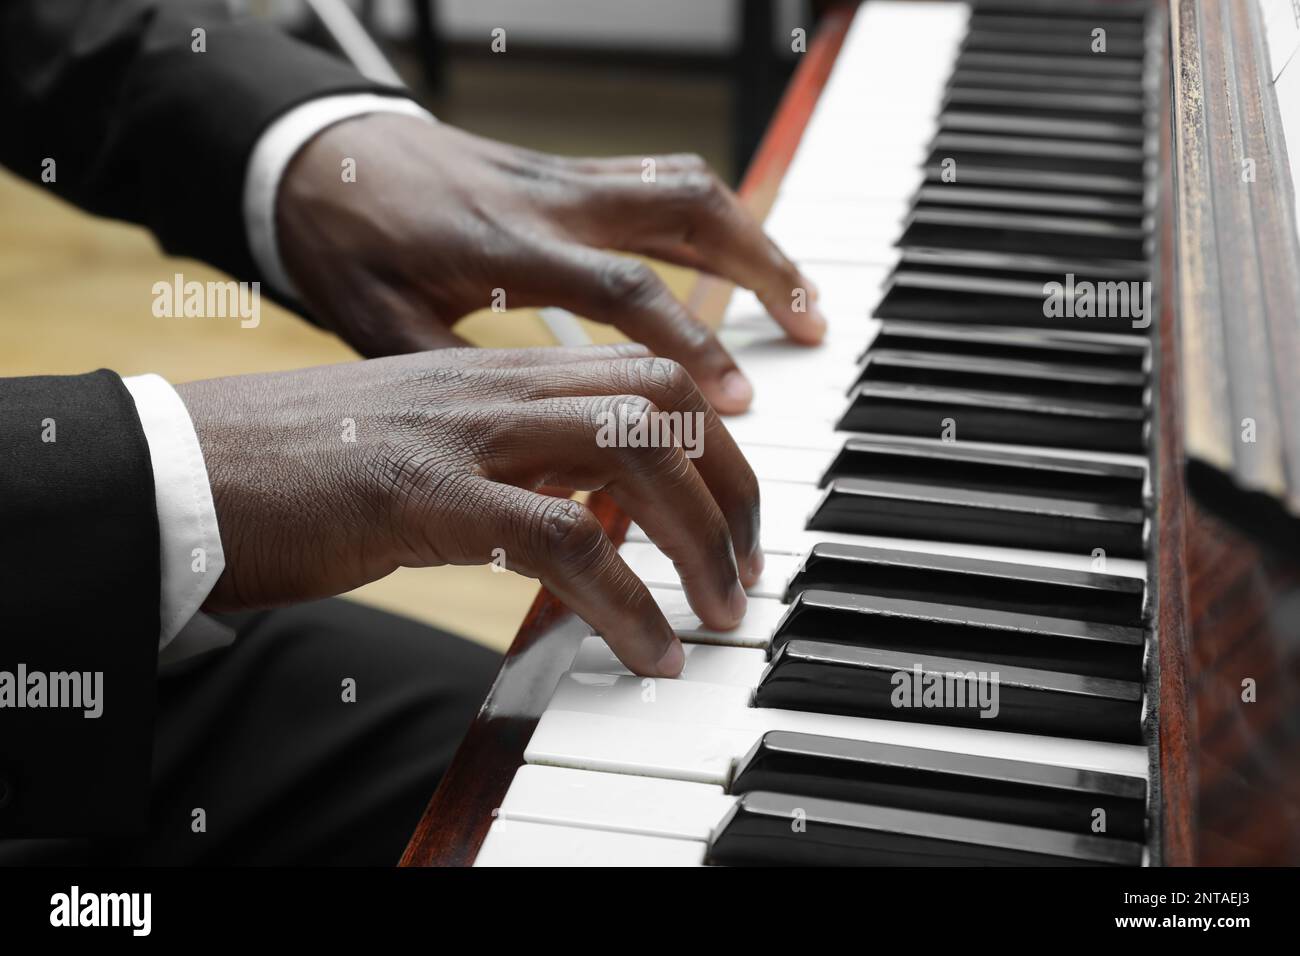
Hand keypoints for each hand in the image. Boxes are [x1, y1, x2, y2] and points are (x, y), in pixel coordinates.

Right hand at [175, 345, 761, 676]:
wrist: (181, 470)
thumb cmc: (300, 470)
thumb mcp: (426, 448)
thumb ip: (511, 462)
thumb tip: (590, 509)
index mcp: (495, 374)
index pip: (646, 375)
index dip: (715, 436)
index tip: (737, 504)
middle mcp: (491, 387)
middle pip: (664, 404)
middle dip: (733, 487)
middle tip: (747, 566)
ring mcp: (460, 434)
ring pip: (631, 456)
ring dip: (700, 542)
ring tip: (720, 611)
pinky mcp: (421, 496)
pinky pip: (563, 541)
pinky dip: (627, 604)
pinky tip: (647, 652)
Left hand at [274, 114, 826, 414]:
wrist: (320, 154)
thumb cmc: (347, 245)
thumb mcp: (381, 329)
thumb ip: (459, 385)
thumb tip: (531, 461)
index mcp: (506, 249)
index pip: (622, 291)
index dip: (688, 345)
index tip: (737, 402)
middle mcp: (551, 203)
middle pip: (683, 217)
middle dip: (759, 273)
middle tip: (810, 330)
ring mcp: (564, 181)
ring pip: (685, 188)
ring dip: (754, 240)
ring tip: (801, 299)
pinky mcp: (567, 174)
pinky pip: (659, 180)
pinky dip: (714, 219)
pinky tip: (739, 258)